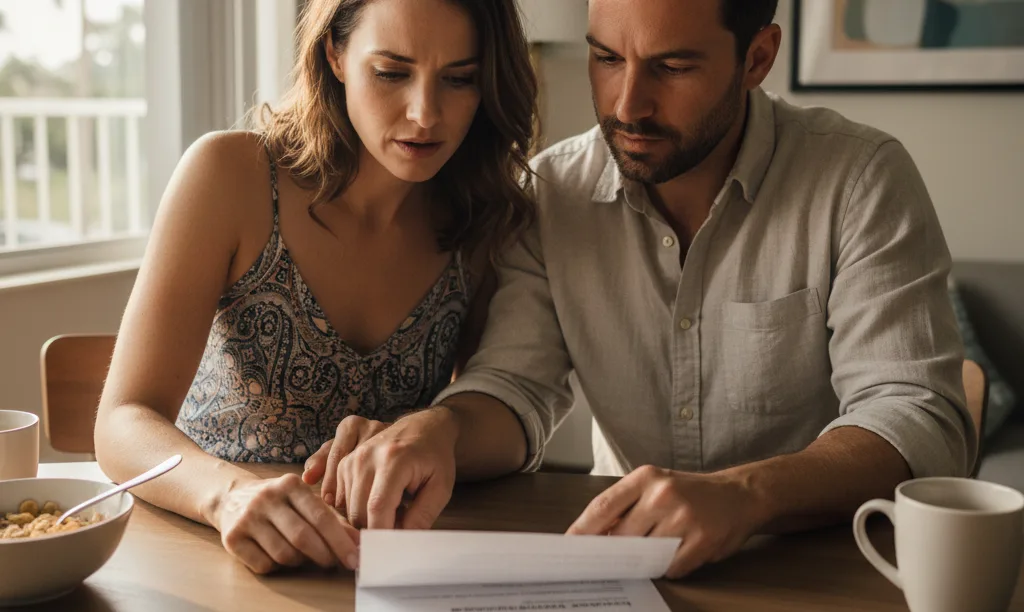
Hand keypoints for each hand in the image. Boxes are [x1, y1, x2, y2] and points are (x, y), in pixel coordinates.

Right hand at [213, 473, 360, 573]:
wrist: (232, 498)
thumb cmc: (279, 502)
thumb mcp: (304, 500)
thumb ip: (332, 519)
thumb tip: (357, 543)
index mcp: (290, 484)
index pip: (320, 516)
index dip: (340, 540)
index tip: (354, 558)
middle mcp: (267, 498)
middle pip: (303, 537)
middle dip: (324, 555)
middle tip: (333, 563)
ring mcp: (247, 518)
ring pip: (284, 554)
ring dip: (299, 562)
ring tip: (302, 555)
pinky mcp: (232, 537)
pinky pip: (264, 564)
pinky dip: (277, 567)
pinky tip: (278, 557)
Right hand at [307, 407, 458, 530]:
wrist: (423, 428)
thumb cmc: (435, 457)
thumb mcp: (441, 487)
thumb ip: (422, 516)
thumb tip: (402, 543)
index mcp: (393, 460)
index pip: (377, 507)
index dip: (381, 534)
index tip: (390, 552)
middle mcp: (366, 457)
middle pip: (358, 511)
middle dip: (375, 530)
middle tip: (399, 527)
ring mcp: (352, 459)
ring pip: (348, 509)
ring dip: (367, 519)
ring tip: (393, 510)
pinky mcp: (345, 464)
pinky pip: (342, 500)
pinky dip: (358, 508)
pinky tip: (378, 502)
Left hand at [567, 465, 760, 577]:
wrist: (739, 494)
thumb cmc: (690, 492)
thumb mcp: (655, 486)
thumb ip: (627, 506)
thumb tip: (595, 537)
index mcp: (646, 477)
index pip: (603, 506)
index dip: (582, 529)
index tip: (568, 546)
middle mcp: (663, 494)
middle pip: (622, 536)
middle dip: (614, 551)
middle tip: (607, 559)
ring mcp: (683, 518)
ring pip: (645, 554)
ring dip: (643, 560)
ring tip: (653, 549)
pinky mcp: (701, 541)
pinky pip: (670, 567)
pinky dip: (668, 567)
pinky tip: (677, 553)